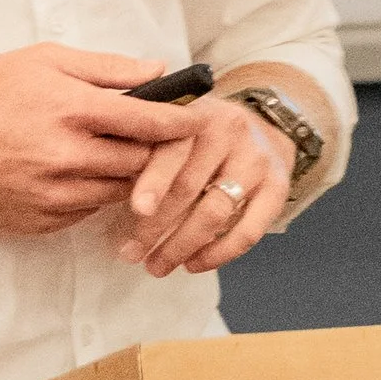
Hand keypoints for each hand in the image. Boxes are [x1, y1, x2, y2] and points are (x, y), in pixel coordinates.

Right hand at [0, 45, 205, 239]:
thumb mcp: (43, 61)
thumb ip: (106, 67)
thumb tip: (157, 69)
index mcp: (72, 110)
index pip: (148, 122)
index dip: (180, 122)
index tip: (197, 119)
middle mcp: (68, 157)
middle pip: (141, 163)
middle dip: (156, 152)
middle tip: (159, 140)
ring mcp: (56, 195)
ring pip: (119, 192)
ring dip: (127, 175)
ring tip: (118, 154)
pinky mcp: (44, 221)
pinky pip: (89, 210)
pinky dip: (94, 193)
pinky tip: (80, 174)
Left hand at [116, 93, 290, 278]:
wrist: (265, 124)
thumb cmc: (201, 133)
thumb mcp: (174, 124)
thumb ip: (143, 144)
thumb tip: (101, 180)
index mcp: (196, 113)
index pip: (173, 149)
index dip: (154, 181)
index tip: (136, 210)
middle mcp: (230, 131)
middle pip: (190, 186)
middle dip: (156, 227)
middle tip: (130, 254)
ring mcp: (257, 159)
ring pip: (215, 212)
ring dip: (182, 246)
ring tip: (156, 266)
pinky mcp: (278, 186)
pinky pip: (248, 230)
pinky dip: (219, 253)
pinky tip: (194, 264)